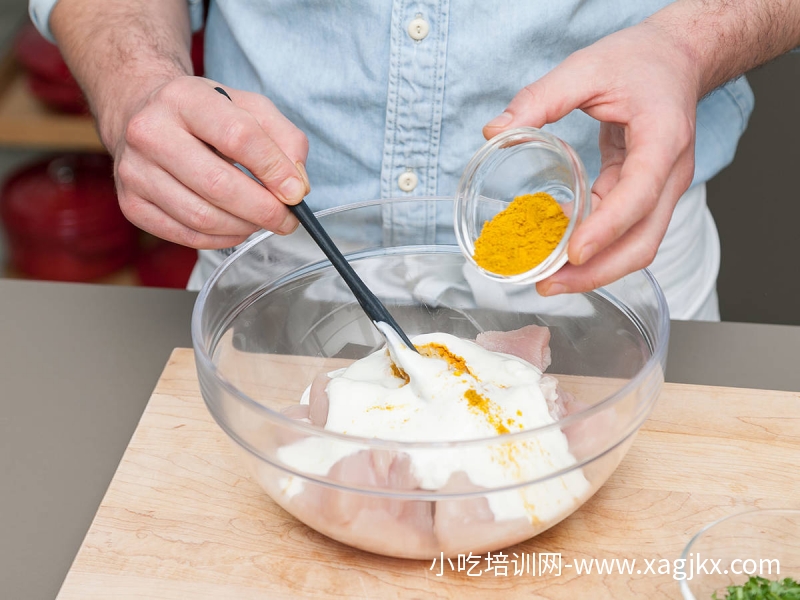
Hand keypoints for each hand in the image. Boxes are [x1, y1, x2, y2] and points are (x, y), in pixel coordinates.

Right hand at [108, 76, 308, 247]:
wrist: (141, 115)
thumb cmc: (204, 114)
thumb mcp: (250, 108)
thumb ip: (285, 140)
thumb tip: (297, 186)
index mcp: (184, 98)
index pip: (238, 136)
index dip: (274, 169)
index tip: (296, 192)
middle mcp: (150, 132)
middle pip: (218, 185)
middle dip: (263, 210)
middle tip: (287, 219)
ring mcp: (134, 171)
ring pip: (202, 217)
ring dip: (244, 227)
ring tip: (261, 221)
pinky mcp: (131, 204)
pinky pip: (186, 236)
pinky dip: (221, 239)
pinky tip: (236, 228)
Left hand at [483, 20, 700, 295]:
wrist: (677, 58)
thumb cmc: (640, 60)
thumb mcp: (586, 67)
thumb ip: (540, 98)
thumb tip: (495, 132)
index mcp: (663, 140)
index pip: (639, 195)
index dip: (606, 229)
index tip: (573, 252)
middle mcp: (670, 174)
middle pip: (643, 241)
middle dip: (597, 272)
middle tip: (547, 284)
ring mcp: (661, 189)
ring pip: (635, 245)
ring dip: (594, 270)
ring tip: (547, 279)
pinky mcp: (645, 195)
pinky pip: (622, 232)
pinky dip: (592, 246)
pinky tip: (557, 248)